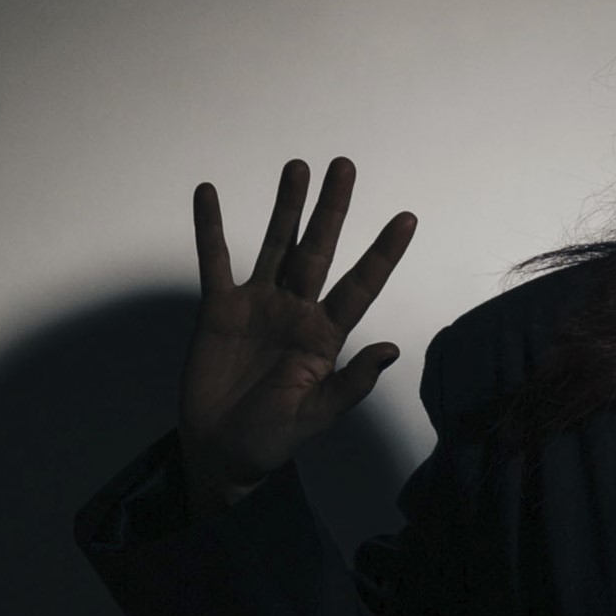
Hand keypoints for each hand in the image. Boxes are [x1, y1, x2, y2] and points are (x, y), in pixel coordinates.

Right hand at [179, 157, 417, 513]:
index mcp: (326, 334)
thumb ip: (351, 382)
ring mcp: (258, 304)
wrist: (223, 449)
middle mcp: (296, 310)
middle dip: (331, 209)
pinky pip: (215, 260)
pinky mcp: (219, 308)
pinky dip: (210, 228)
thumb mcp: (317, 414)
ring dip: (285, 206)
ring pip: (275, 244)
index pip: (361, 284)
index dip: (383, 253)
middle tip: (344, 165)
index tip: (407, 218)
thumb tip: (391, 349)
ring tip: (296, 167)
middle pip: (318, 249)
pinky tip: (208, 193)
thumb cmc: (275, 436)